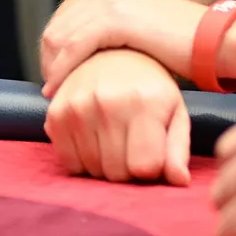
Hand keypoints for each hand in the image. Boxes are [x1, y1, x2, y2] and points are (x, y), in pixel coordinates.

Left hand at [40, 0, 203, 95]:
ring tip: (54, 92)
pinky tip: (59, 88)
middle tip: (52, 88)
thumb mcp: (144, 32)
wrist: (214, 40)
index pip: (67, 17)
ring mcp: (112, 2)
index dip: (55, 49)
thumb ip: (118, 37)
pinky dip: (61, 69)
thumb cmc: (186, 46)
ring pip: (61, 36)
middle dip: (50, 59)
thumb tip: (97, 58)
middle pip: (58, 26)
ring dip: (52, 66)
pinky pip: (74, 46)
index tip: (56, 75)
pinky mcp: (117, 19)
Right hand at [44, 49, 191, 184]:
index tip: (152, 154)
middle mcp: (109, 103)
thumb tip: (179, 181)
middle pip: (117, 174)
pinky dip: (82, 161)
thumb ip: (178, 148)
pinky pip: (69, 164)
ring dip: (105, 165)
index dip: (151, 169)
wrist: (110, 53)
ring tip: (114, 139)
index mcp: (145, 102)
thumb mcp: (174, 111)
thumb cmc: (149, 87)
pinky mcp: (55, 114)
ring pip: (93, 171)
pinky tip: (94, 140)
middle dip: (128, 169)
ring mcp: (78, 108)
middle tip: (132, 146)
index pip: (144, 168)